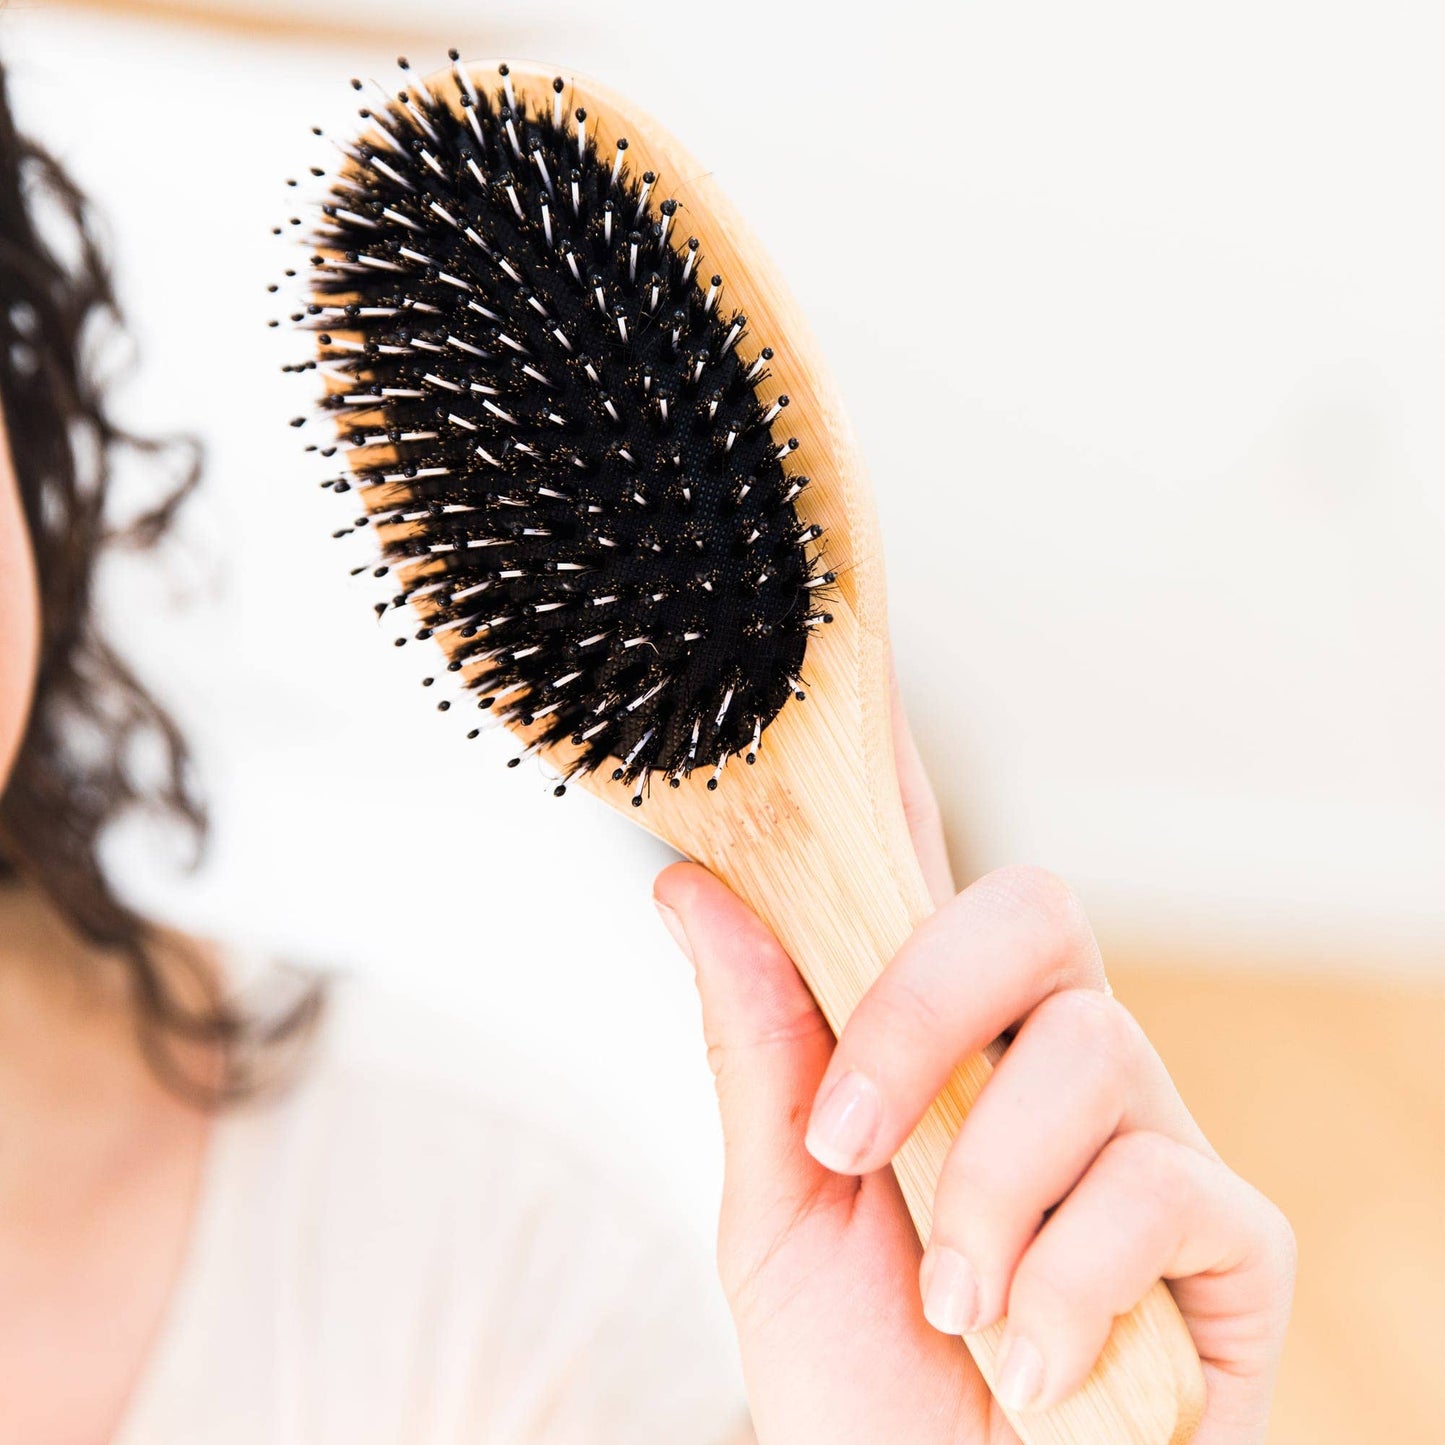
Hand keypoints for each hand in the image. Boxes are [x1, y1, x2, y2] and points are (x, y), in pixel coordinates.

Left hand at [653, 686, 1294, 1443]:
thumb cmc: (859, 1380)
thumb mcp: (777, 1210)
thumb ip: (758, 1047)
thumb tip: (691, 886)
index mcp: (941, 1043)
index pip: (930, 882)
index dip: (904, 786)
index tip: (857, 702)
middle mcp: (1050, 1066)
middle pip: (1034, 913)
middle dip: (924, 1010)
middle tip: (850, 1141)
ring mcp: (1148, 1141)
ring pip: (1094, 1048)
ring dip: (989, 1188)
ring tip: (950, 1301)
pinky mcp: (1229, 1241)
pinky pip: (1166, 1186)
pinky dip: (1068, 1280)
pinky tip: (1030, 1361)